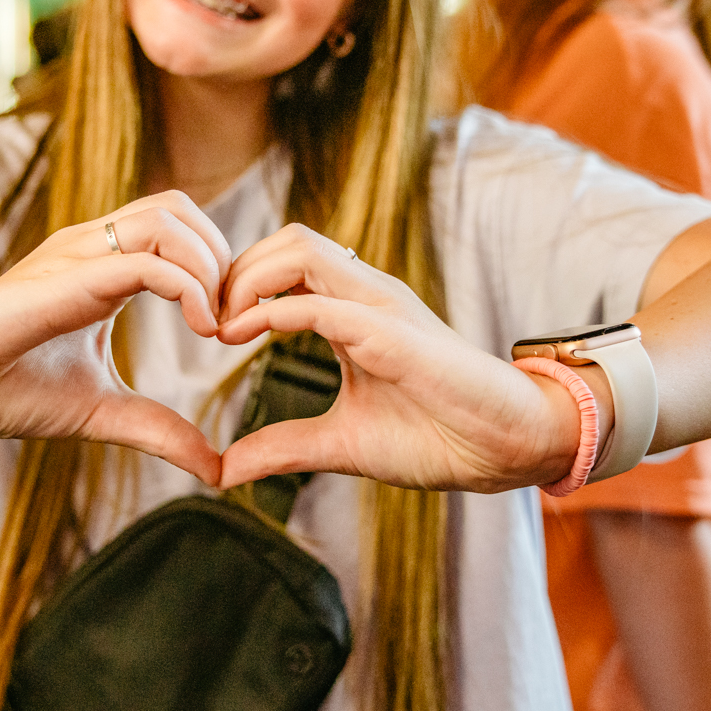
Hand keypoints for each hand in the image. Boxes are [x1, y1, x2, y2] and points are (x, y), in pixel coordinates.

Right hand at [0, 191, 231, 484]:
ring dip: (211, 267)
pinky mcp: (65, 279)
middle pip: (182, 207)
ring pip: (168, 218)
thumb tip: (215, 468)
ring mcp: (76, 256)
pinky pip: (144, 260)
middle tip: (232, 320)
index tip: (231, 331)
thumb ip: (158, 430)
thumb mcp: (100, 412)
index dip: (219, 269)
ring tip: (216, 326)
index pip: (181, 230)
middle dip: (223, 256)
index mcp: (102, 267)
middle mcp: (91, 248)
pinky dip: (188, 286)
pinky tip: (201, 329)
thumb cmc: (2, 387)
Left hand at [214, 224, 581, 491]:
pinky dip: (275, 311)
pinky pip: (325, 304)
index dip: (237, 283)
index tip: (205, 327)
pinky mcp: (395, 336)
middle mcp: (367, 295)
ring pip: (303, 250)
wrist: (507, 449)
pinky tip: (242, 338)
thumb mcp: (340, 443)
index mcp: (355, 311)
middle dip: (234, 271)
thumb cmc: (438, 436)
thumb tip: (224, 470)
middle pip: (287, 240)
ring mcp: (383, 308)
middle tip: (202, 321)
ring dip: (249, 279)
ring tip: (220, 327)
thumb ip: (284, 447)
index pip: (285, 263)